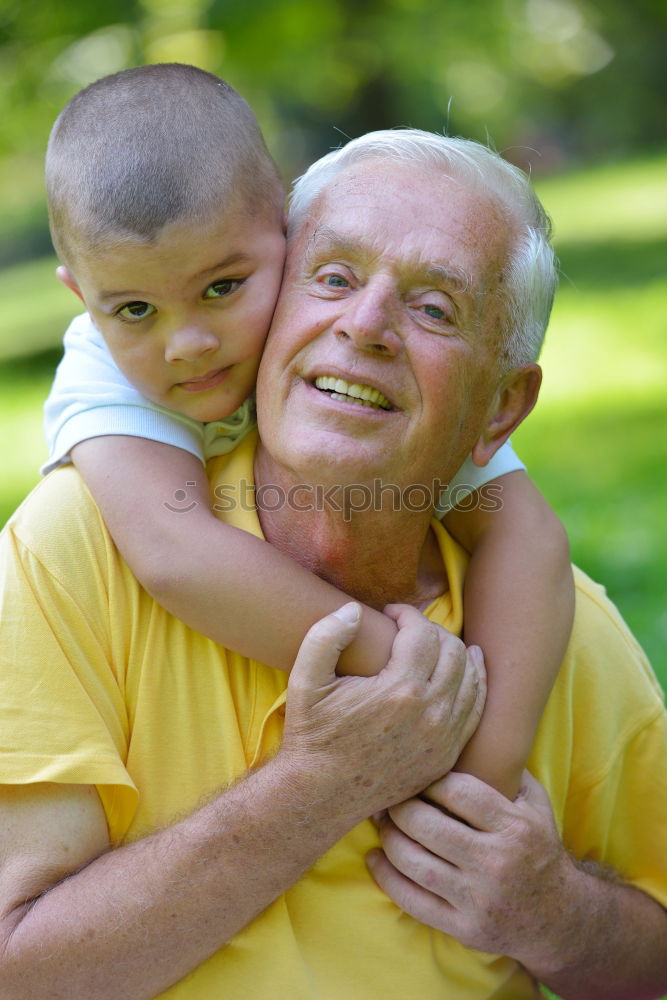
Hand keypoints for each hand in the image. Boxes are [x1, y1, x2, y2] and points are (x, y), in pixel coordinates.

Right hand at [278, 602, 485, 825]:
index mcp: (399, 691)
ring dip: (456, 652)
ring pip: (470, 678)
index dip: (408, 614)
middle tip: (410, 629)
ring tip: (434, 644)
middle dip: (433, 630)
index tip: (391, 613)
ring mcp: (443, 738)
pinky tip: (467, 667)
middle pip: (452, 651)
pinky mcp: (446, 756)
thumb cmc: (312, 734)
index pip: (423, 633)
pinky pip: (475, 710)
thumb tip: (355, 608)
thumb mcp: (304, 680)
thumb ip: (327, 636)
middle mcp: (430, 714)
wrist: (320, 794)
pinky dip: (474, 683)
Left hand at [368, 770, 575, 968]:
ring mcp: (478, 899)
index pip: (458, 792)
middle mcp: (496, 862)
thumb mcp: (536, 805)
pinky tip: (376, 859)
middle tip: (387, 797)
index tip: (416, 775)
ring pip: (415, 863)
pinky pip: (413, 900)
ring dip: (389, 838)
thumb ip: (507, 771)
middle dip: (399, 807)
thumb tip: (464, 737)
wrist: (558, 918)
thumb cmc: (538, 849)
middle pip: (428, 826)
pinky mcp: (464, 927)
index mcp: (514, 827)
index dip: (428, 780)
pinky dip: (386, 877)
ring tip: (381, 823)